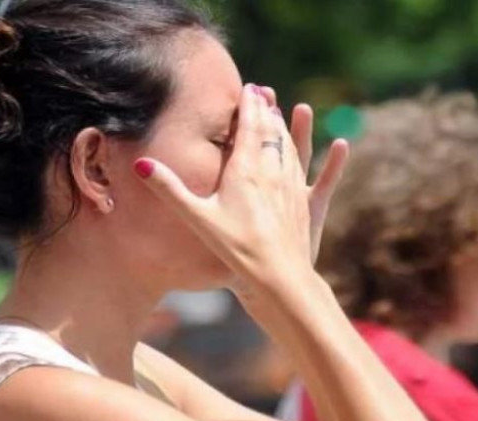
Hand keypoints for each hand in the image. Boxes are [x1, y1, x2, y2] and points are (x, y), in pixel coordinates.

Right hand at [135, 84, 348, 289]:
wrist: (277, 277)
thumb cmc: (234, 249)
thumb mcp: (197, 217)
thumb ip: (169, 189)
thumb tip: (140, 164)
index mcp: (246, 169)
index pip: (249, 126)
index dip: (248, 105)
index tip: (247, 87)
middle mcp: (273, 171)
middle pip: (271, 131)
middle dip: (266, 109)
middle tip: (262, 92)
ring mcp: (292, 187)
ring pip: (290, 148)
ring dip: (285, 127)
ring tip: (281, 113)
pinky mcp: (306, 204)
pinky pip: (313, 171)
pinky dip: (322, 154)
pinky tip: (337, 143)